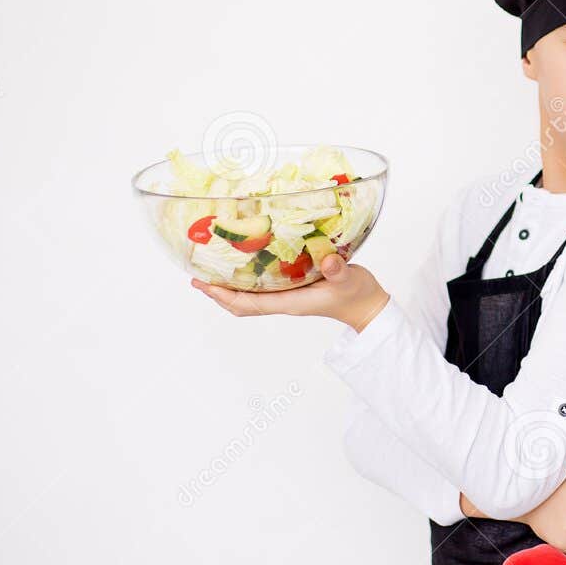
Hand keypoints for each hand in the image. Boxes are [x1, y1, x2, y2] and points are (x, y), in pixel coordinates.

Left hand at [191, 254, 390, 331]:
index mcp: (291, 302)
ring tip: (211, 273)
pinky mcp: (294, 290)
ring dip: (228, 289)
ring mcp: (288, 297)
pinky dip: (245, 282)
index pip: (249, 303)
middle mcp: (284, 301)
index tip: (204, 283)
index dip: (224, 295)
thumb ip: (338, 269)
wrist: (368, 306)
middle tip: (197, 276)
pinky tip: (241, 267)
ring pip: (249, 298)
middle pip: (242, 304)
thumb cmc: (358, 294)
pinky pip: (261, 290)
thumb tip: (326, 258)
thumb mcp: (350, 279)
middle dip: (218, 293)